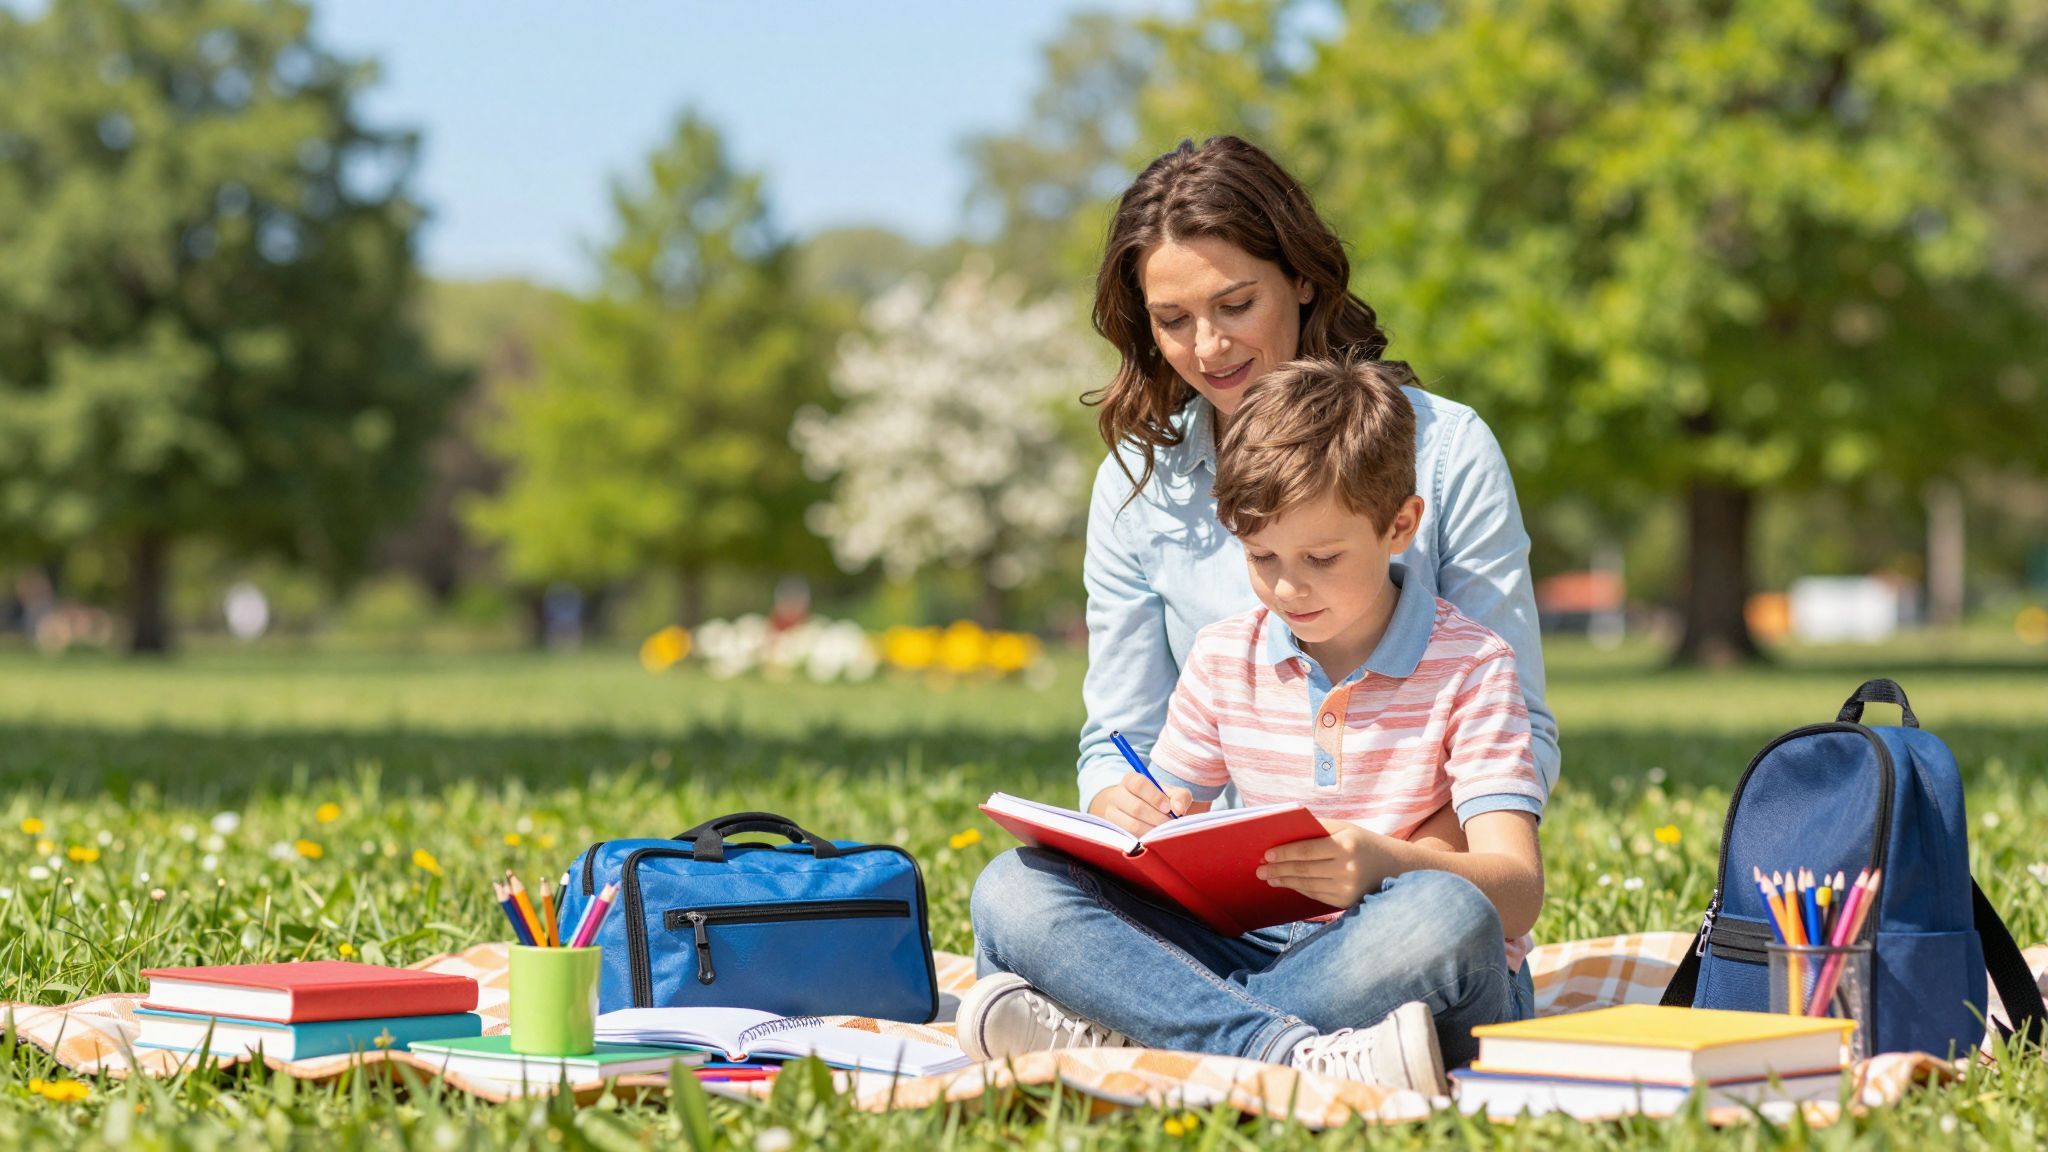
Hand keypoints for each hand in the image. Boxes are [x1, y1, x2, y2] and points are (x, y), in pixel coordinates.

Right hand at [1088, 771, 1193, 835]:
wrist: (1137, 811)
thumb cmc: (1157, 800)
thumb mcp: (1170, 794)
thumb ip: (1180, 797)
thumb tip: (1178, 809)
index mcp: (1130, 780)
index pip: (1139, 784)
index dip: (1155, 797)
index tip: (1168, 808)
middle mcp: (1116, 795)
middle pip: (1136, 807)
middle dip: (1157, 818)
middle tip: (1169, 823)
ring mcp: (1111, 815)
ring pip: (1131, 825)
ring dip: (1152, 830)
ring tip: (1163, 831)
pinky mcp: (1114, 831)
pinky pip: (1130, 838)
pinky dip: (1145, 839)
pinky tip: (1153, 837)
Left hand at [1256, 819, 1393, 907]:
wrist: (1396, 867)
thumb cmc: (1364, 842)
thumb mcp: (1346, 828)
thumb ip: (1318, 829)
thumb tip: (1285, 834)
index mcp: (1346, 845)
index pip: (1307, 850)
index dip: (1285, 853)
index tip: (1266, 854)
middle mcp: (1348, 869)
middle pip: (1304, 870)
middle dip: (1279, 870)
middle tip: (1260, 870)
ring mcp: (1348, 888)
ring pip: (1308, 885)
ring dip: (1286, 882)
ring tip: (1270, 878)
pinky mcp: (1347, 902)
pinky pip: (1317, 895)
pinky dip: (1300, 889)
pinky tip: (1288, 884)